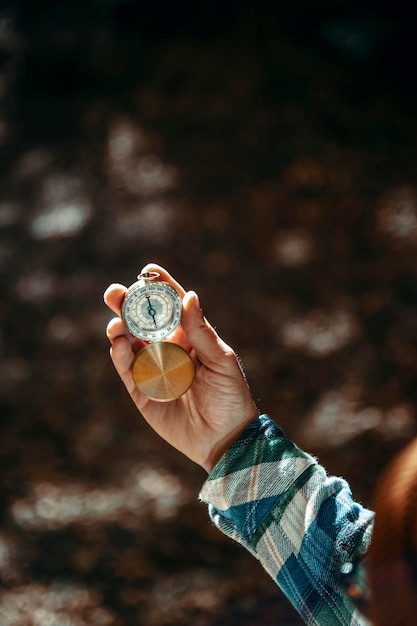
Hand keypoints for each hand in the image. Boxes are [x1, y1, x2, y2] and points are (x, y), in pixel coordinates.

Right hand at [104, 263, 257, 472]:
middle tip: (114, 292)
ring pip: (129, 344)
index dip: (159, 287)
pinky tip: (119, 345)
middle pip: (142, 322)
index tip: (148, 269)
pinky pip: (127, 371)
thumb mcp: (221, 360)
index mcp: (189, 337)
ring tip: (116, 324)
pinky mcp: (142, 392)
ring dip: (120, 330)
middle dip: (127, 305)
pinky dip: (120, 357)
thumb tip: (189, 295)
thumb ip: (202, 331)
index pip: (172, 306)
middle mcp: (168, 349)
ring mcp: (153, 370)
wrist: (226, 439)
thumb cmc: (230, 396)